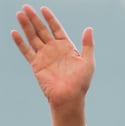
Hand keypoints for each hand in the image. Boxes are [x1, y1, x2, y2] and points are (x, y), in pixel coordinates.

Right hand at [11, 5, 94, 125]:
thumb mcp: (88, 62)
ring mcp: (44, 57)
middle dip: (35, 19)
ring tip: (20, 14)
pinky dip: (20, 42)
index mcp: (67, 48)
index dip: (50, 19)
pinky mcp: (36, 64)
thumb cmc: (81, 82)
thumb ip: (87, 45)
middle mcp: (54, 50)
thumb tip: (89, 28)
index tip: (43, 9)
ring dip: (26, 26)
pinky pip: (26, 51)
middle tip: (26, 7)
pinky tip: (14, 32)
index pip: (57, 29)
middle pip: (42, 30)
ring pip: (33, 38)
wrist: (69, 97)